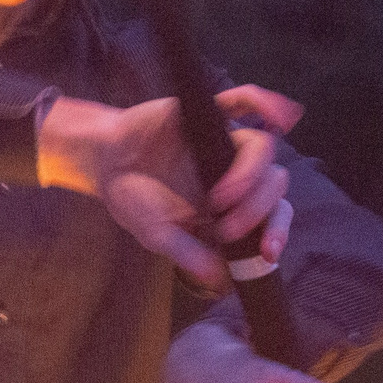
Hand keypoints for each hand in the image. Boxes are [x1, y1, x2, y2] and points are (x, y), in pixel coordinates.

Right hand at [38, 87, 292, 289]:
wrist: (104, 163)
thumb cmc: (135, 201)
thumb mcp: (159, 235)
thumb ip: (188, 254)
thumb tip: (220, 282)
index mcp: (234, 204)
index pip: (272, 215)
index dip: (276, 232)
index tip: (266, 253)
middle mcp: (237, 172)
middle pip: (273, 182)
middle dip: (256, 211)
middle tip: (225, 229)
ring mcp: (224, 142)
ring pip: (261, 149)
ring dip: (249, 176)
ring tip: (217, 200)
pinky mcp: (209, 115)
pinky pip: (243, 101)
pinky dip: (264, 102)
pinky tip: (278, 115)